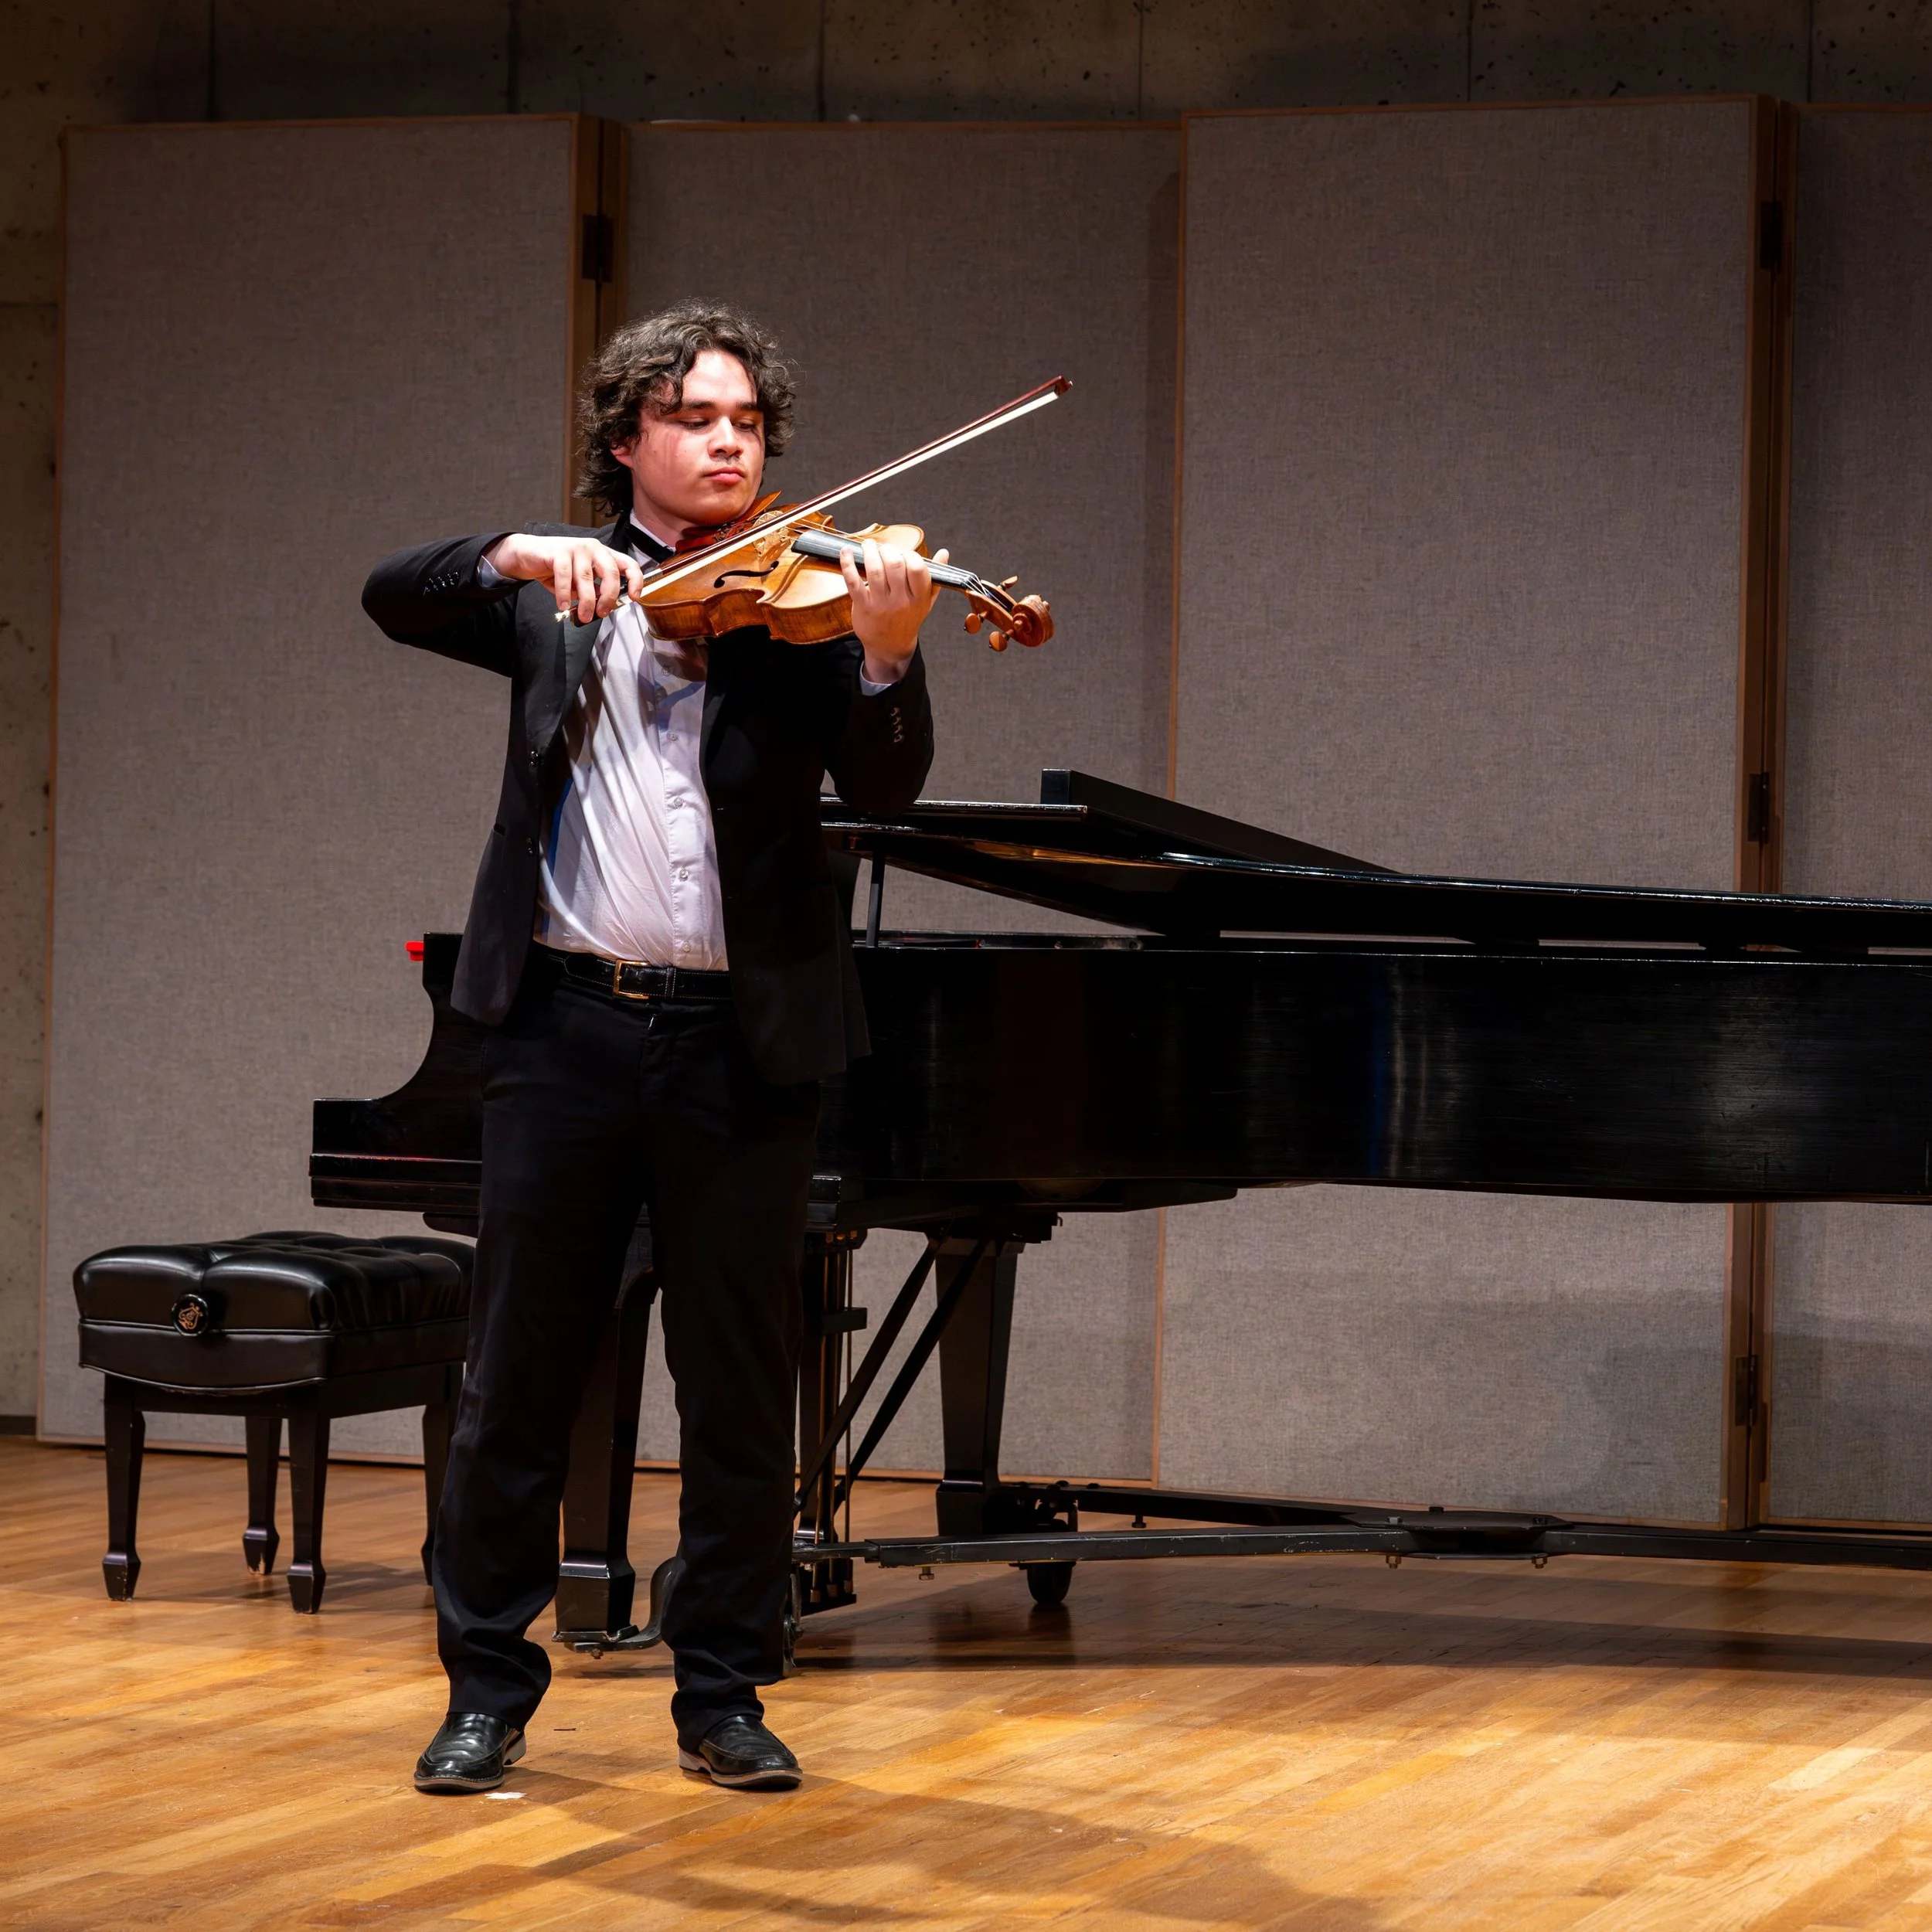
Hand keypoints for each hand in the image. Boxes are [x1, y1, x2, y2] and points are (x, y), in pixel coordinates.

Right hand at [484, 533, 652, 624]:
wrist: (527, 555)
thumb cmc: (556, 569)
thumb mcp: (579, 583)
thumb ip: (593, 591)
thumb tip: (604, 607)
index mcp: (603, 555)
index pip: (627, 564)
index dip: (635, 580)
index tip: (634, 597)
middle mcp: (593, 548)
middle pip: (610, 572)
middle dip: (609, 596)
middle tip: (602, 613)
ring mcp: (576, 547)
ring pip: (587, 578)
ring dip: (586, 601)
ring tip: (583, 616)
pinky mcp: (558, 551)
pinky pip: (565, 575)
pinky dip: (564, 593)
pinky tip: (562, 606)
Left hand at [841, 540, 943, 685]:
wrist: (890, 647)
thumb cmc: (908, 620)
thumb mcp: (926, 602)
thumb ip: (935, 577)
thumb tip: (944, 553)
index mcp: (919, 598)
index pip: (917, 568)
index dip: (909, 554)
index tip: (903, 553)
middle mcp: (901, 600)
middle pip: (895, 564)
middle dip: (888, 550)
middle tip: (883, 548)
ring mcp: (881, 604)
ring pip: (875, 570)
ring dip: (870, 552)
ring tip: (868, 545)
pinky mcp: (863, 606)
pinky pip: (854, 582)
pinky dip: (848, 564)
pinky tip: (846, 552)